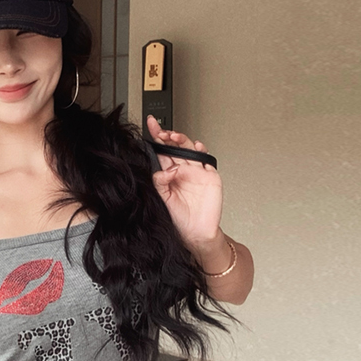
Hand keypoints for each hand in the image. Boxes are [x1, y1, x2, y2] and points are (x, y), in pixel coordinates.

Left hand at [146, 114, 222, 245]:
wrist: (197, 233)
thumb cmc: (180, 219)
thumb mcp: (163, 200)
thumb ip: (160, 183)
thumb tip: (163, 171)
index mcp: (169, 175)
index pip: (161, 152)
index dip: (156, 139)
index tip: (150, 127)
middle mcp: (182, 170)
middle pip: (175, 147)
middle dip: (167, 136)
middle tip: (160, 131)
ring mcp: (197, 172)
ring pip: (189, 149)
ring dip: (182, 140)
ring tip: (173, 137)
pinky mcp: (210, 176)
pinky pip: (206, 160)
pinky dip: (201, 151)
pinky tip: (196, 147)